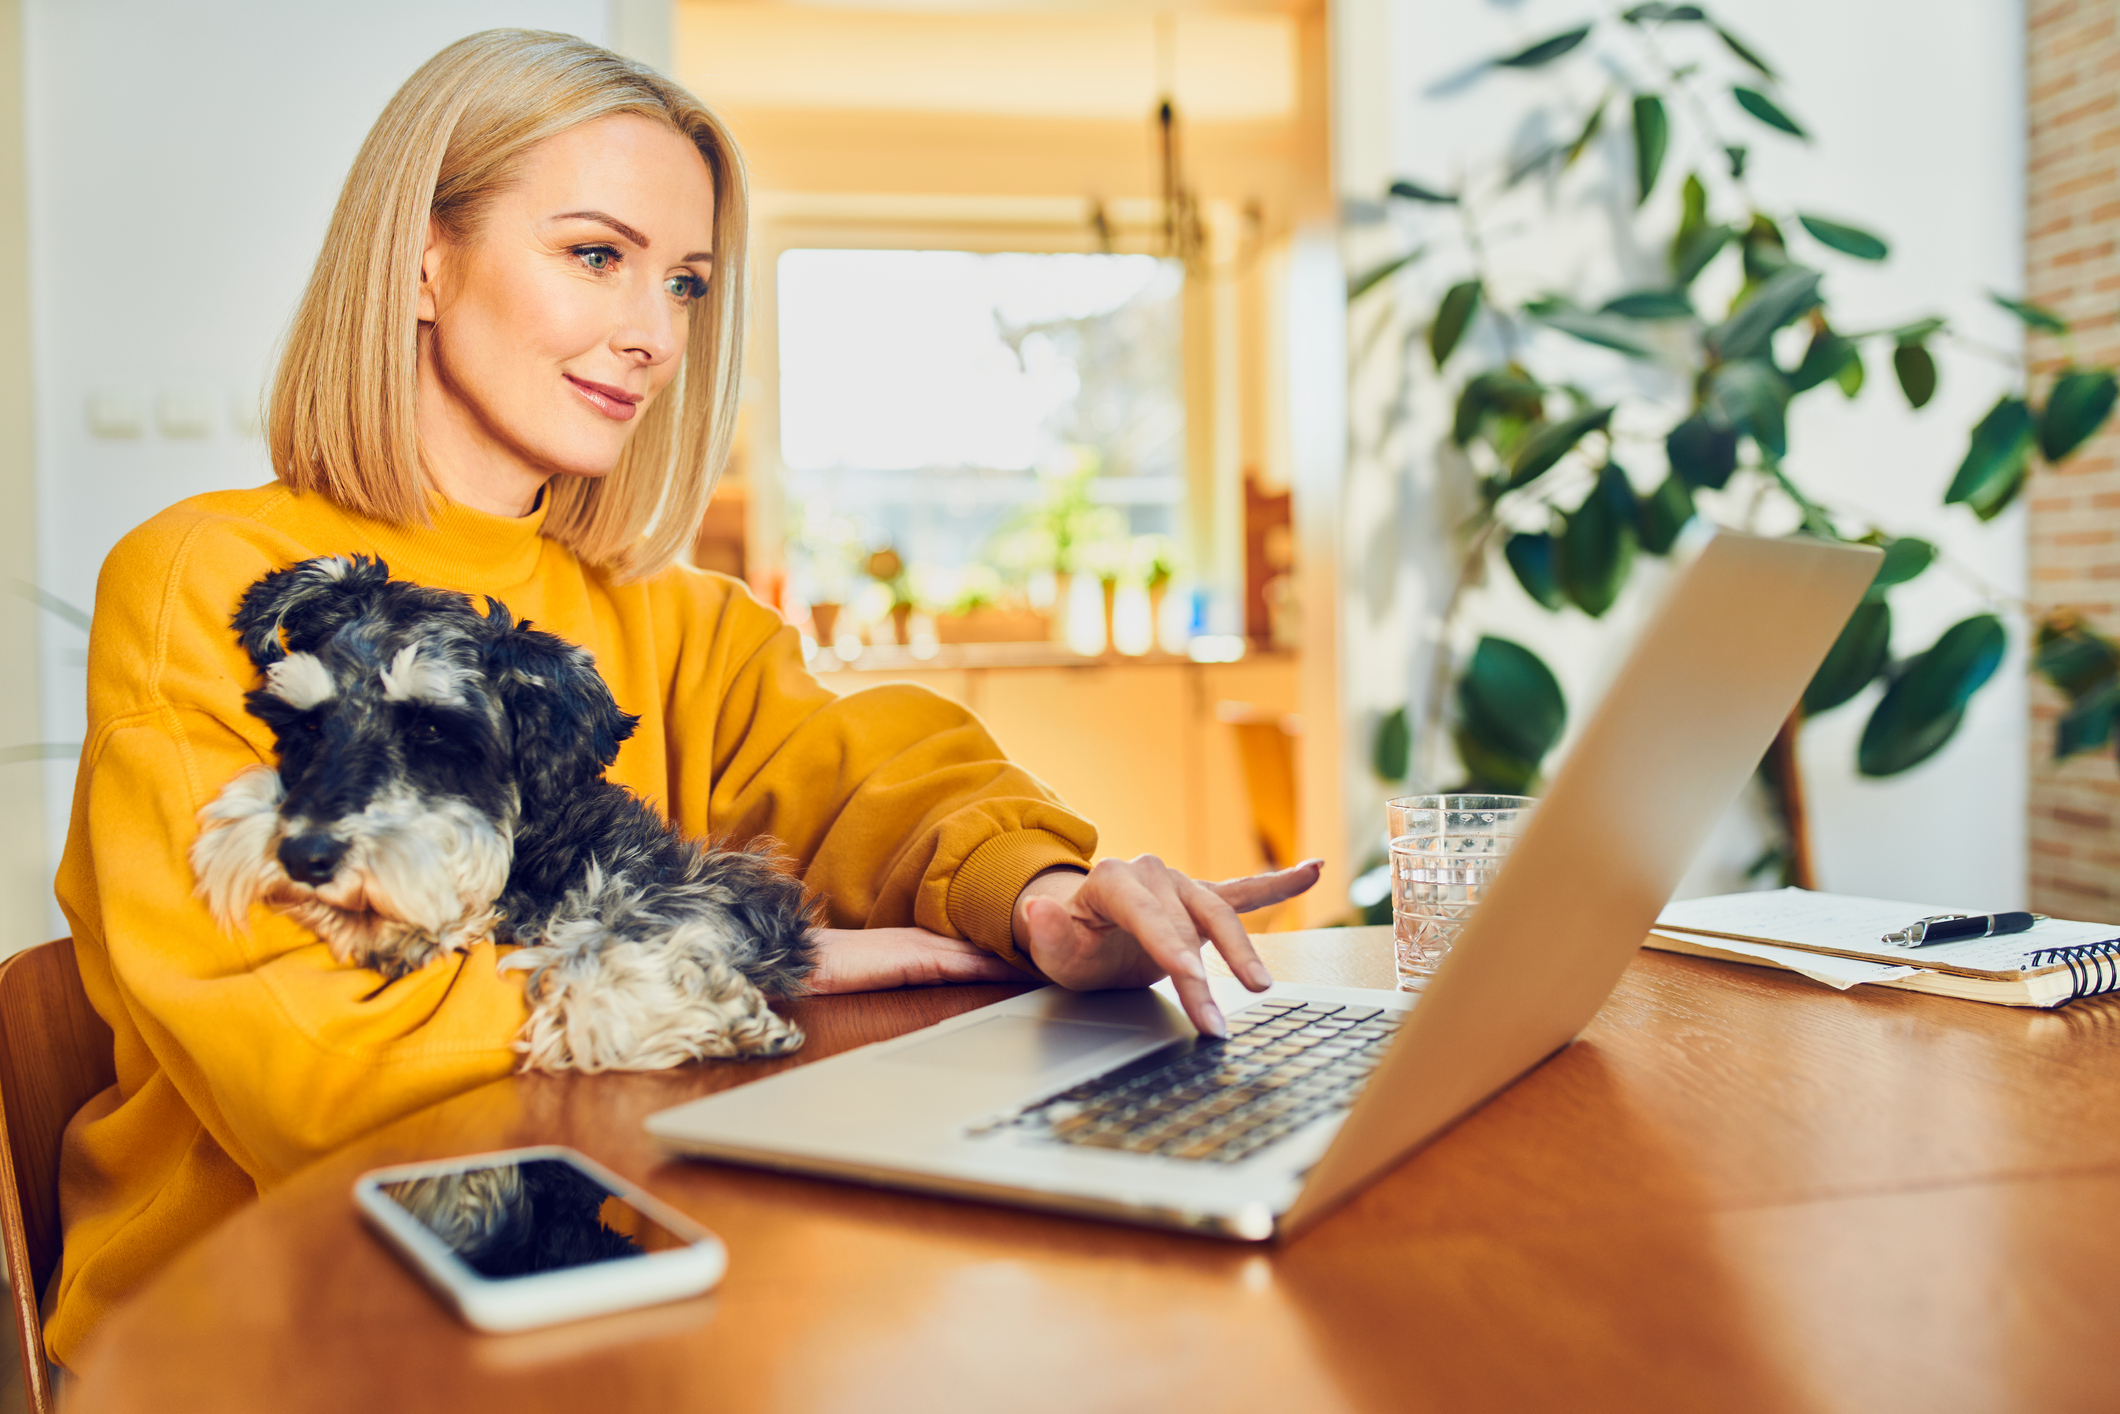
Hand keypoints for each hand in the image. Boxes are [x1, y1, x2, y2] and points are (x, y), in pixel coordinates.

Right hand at [806, 926, 1036, 993]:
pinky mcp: (911, 958)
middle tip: (1062, 945)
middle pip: (984, 943)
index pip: (973, 946)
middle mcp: (924, 940)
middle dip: (1021, 945)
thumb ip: (902, 978)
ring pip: (979, 949)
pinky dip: (990, 965)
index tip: (1038, 951)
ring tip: (1052, 956)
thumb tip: (927, 993)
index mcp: (917, 944)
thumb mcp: (875, 976)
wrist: (793, 961)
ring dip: (1014, 954)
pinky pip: (959, 962)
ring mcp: (918, 946)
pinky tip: (1017, 969)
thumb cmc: (825, 973)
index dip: (1006, 947)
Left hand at [1012, 857, 1323, 1037]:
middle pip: (1188, 925)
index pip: (1148, 916)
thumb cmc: (1071, 943)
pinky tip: (1313, 871)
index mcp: (1113, 880)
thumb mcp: (1053, 949)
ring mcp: (1182, 884)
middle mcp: (1152, 873)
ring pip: (1220, 915)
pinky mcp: (1203, 898)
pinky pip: (1244, 892)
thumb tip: (1038, 910)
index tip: (1190, 979)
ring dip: (1243, 953)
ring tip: (1260, 986)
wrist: (1082, 930)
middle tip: (1215, 1022)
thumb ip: (1048, 934)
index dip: (1171, 948)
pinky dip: (1279, 884)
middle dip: (1206, 975)